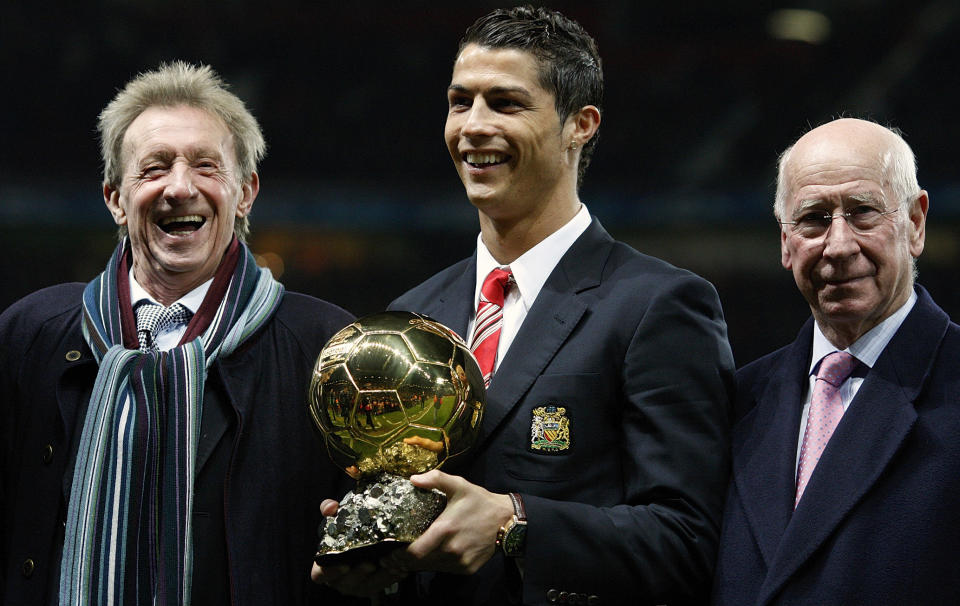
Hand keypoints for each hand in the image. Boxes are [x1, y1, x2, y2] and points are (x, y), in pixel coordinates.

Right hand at [309, 498, 405, 596]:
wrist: (363, 542)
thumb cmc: (345, 534)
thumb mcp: (336, 520)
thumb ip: (330, 511)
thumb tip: (330, 506)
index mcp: (326, 568)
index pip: (320, 575)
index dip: (329, 572)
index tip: (343, 564)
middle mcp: (340, 580)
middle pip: (346, 582)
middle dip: (359, 574)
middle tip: (370, 563)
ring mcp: (358, 585)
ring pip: (368, 586)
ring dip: (380, 577)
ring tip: (390, 564)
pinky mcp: (376, 586)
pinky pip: (385, 584)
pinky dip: (393, 576)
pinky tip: (402, 567)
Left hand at [384, 470, 513, 574]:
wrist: (507, 520)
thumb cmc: (480, 501)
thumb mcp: (459, 485)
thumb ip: (435, 479)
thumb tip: (413, 479)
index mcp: (445, 529)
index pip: (414, 553)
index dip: (400, 556)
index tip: (391, 553)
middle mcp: (451, 550)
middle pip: (420, 563)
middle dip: (407, 560)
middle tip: (399, 553)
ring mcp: (460, 562)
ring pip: (432, 568)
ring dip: (423, 562)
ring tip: (417, 553)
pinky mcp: (468, 569)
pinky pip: (446, 570)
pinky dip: (439, 564)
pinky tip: (438, 553)